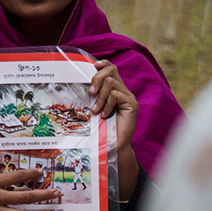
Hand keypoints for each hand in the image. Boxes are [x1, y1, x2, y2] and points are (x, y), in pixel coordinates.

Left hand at [90, 59, 140, 193]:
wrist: (112, 146)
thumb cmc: (101, 129)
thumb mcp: (94, 108)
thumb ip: (93, 95)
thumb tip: (79, 83)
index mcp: (115, 89)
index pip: (111, 68)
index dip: (103, 64)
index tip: (93, 66)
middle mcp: (124, 91)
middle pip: (111, 70)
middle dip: (97, 78)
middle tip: (90, 92)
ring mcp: (129, 98)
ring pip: (111, 82)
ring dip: (100, 97)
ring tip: (95, 110)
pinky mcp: (132, 105)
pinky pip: (116, 95)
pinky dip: (107, 104)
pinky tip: (104, 115)